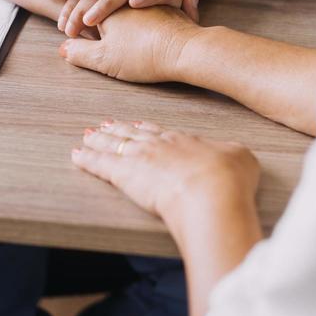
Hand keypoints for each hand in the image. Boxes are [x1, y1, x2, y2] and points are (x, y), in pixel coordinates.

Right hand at [60, 5, 200, 82]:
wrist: (187, 50)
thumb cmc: (144, 56)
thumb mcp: (104, 60)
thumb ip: (81, 53)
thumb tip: (62, 49)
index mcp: (108, 4)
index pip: (84, 5)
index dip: (73, 17)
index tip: (69, 31)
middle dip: (87, 4)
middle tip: (80, 24)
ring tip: (100, 13)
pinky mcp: (167, 0)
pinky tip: (138, 3)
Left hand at [71, 120, 259, 233]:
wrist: (211, 191)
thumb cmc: (228, 178)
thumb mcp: (240, 157)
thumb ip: (230, 152)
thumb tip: (231, 154)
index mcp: (184, 140)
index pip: (158, 131)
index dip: (144, 128)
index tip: (134, 124)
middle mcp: (158, 144)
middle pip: (132, 134)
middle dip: (117, 130)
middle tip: (105, 125)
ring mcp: (140, 157)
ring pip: (113, 144)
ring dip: (99, 140)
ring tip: (88, 136)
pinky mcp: (125, 175)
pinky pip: (99, 164)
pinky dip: (86, 159)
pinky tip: (76, 155)